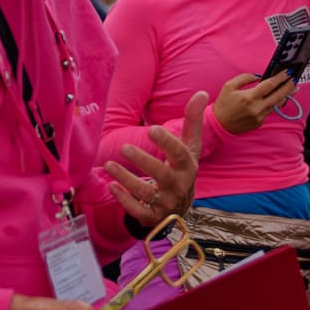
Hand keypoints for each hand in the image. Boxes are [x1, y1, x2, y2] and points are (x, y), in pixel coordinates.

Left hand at [106, 91, 204, 226]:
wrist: (181, 207)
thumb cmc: (182, 169)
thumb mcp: (189, 147)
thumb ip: (192, 121)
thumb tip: (201, 92)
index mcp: (187, 167)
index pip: (180, 154)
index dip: (167, 142)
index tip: (152, 129)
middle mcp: (178, 186)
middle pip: (162, 174)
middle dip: (143, 161)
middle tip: (124, 147)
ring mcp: (166, 203)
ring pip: (146, 193)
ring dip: (126, 179)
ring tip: (108, 165)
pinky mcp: (152, 216)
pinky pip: (138, 211)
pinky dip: (124, 200)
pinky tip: (112, 186)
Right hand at [214, 71, 296, 134]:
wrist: (218, 124)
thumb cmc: (223, 104)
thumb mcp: (229, 86)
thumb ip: (245, 78)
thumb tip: (258, 77)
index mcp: (249, 97)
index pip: (269, 85)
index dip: (280, 78)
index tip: (287, 72)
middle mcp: (256, 108)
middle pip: (278, 96)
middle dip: (288, 86)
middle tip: (295, 79)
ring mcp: (259, 117)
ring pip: (276, 104)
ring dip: (285, 95)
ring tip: (293, 88)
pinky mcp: (259, 122)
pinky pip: (269, 110)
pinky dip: (274, 103)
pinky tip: (278, 98)